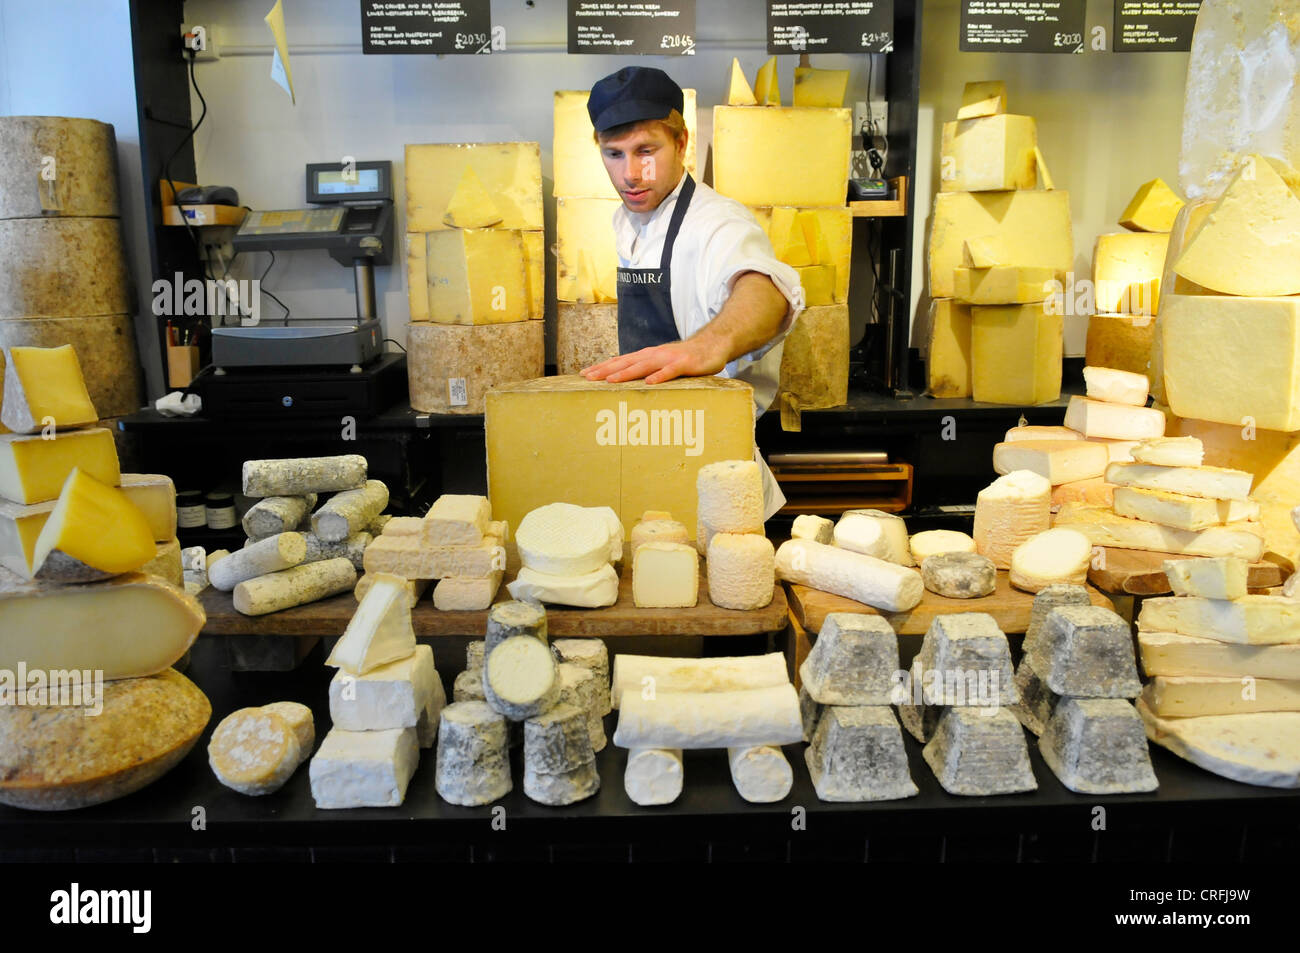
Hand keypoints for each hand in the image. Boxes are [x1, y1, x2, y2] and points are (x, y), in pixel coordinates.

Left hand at [581, 338, 728, 383]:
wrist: (712, 345)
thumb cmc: (685, 358)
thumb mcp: (662, 364)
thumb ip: (647, 371)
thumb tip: (629, 382)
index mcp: (647, 355)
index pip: (620, 361)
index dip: (602, 367)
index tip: (584, 374)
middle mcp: (654, 355)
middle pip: (626, 362)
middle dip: (605, 370)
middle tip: (587, 378)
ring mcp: (669, 359)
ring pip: (644, 366)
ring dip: (626, 373)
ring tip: (610, 381)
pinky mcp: (684, 364)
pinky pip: (670, 372)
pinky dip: (660, 376)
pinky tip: (650, 382)